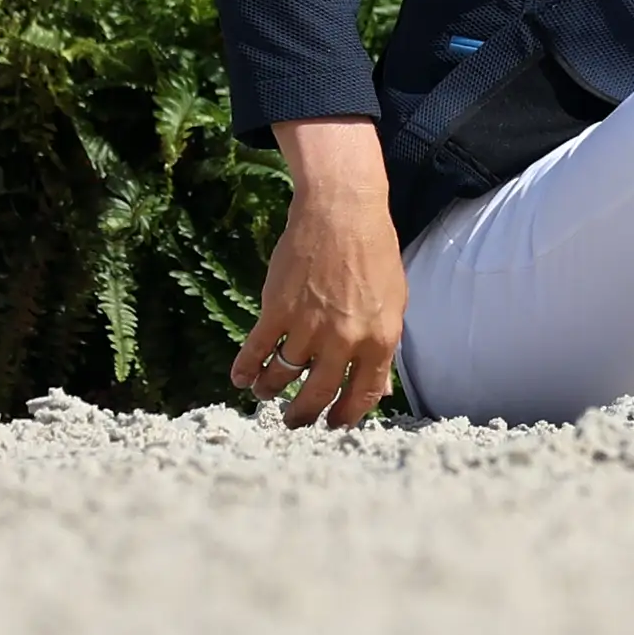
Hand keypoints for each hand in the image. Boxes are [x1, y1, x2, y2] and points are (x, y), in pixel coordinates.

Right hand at [234, 117, 404, 428]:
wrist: (342, 209)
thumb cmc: (373, 251)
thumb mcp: (393, 301)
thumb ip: (383, 346)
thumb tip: (378, 389)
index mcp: (379, 339)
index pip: (363, 395)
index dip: (346, 416)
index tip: (333, 425)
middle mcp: (344, 339)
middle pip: (319, 394)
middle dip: (304, 415)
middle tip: (294, 423)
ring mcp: (309, 325)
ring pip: (285, 375)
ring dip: (271, 391)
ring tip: (265, 395)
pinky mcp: (278, 309)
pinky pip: (258, 349)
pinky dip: (246, 368)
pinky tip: (240, 378)